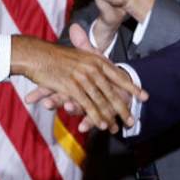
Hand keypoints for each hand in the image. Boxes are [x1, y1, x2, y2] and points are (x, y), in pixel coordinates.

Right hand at [13, 32, 144, 131]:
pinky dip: (96, 116)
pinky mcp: (72, 87)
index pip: (118, 75)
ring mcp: (83, 77)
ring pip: (101, 101)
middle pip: (112, 91)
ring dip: (110, 117)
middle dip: (123, 108)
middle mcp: (92, 68)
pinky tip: (103, 125)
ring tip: (119, 127)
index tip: (144, 96)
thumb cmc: (54, 55)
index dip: (131, 87)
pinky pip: (88, 105)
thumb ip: (90, 54)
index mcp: (95, 59)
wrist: (35, 54)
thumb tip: (102, 61)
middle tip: (132, 120)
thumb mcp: (77, 52)